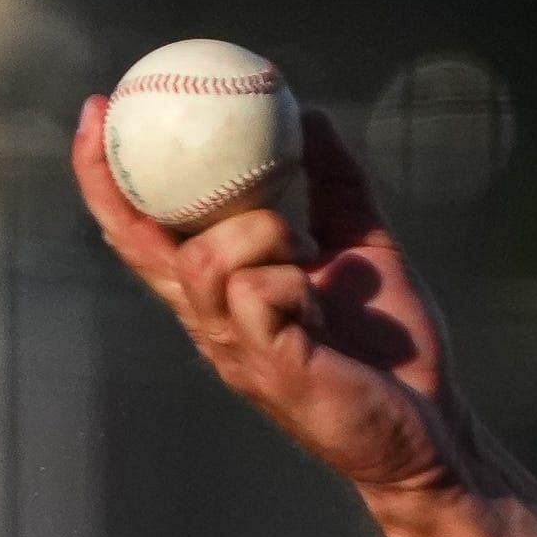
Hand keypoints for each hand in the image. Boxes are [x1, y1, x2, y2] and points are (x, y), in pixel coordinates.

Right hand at [71, 96, 475, 502]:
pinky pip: (256, 294)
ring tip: (305, 248)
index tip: (100, 109)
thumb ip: (334, 183)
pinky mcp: (272, 370)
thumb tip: (308, 114)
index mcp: (223, 292)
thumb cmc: (394, 348)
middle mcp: (212, 322)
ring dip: (256, 232)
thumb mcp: (362, 244)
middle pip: (137, 246)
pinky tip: (323, 298)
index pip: (144, 231)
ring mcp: (236, 348)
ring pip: (203, 263)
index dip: (108, 175)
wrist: (437, 427)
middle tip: (111, 118)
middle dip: (113, 180)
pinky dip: (291, 278)